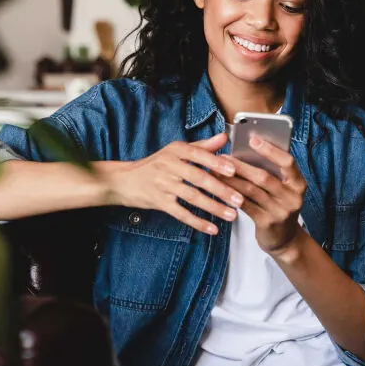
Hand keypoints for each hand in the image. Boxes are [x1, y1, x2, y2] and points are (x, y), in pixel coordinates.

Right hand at [105, 133, 243, 234]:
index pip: (198, 155)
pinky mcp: (159, 202)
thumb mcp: (176, 151)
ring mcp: (163, 184)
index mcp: (175, 150)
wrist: (124, 180)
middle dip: (221, 189)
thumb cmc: (156, 165)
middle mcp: (168, 165)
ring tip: (231, 214)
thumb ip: (202, 146)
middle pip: (198, 178)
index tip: (233, 171)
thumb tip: (224, 136)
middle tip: (239, 199)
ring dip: (213, 207)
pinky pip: (181, 213)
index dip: (216, 163)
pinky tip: (212, 228)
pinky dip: (197, 222)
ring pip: (192, 197)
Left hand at [216, 136, 306, 253]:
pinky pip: (245, 205)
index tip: (253, 139)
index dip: (270, 150)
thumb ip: (272, 172)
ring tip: (216, 170)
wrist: (284, 239)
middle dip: (241, 165)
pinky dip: (231, 195)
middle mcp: (293, 197)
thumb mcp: (283, 189)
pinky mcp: (267, 223)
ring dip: (231, 179)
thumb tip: (246, 150)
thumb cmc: (278, 205)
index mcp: (299, 184)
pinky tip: (220, 188)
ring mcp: (280, 211)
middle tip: (223, 157)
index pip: (288, 162)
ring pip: (251, 190)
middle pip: (264, 176)